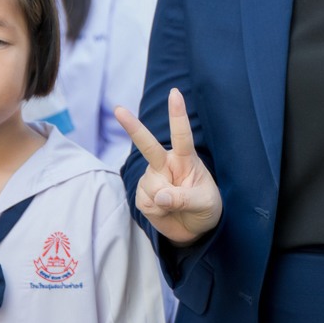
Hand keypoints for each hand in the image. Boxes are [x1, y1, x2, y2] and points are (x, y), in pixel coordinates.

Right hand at [117, 92, 222, 243]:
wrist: (193, 229)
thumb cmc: (205, 207)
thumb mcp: (205, 202)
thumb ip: (184, 198)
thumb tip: (160, 196)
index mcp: (186, 159)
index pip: (182, 135)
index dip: (177, 114)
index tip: (174, 93)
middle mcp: (166, 164)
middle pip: (147, 145)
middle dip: (132, 127)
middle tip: (118, 109)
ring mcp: (152, 178)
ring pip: (152, 186)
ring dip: (165, 201)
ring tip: (176, 205)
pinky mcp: (143, 195)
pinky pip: (146, 201)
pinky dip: (157, 210)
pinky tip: (165, 210)